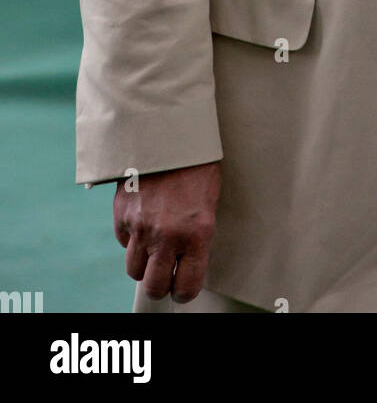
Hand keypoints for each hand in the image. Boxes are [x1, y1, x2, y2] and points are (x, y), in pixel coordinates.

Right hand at [114, 161, 221, 302]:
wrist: (170, 132)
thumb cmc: (197, 165)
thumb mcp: (208, 201)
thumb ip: (197, 235)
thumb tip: (186, 260)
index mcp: (196, 234)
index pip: (186, 286)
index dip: (184, 290)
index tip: (183, 285)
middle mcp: (166, 236)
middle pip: (154, 286)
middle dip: (161, 284)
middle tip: (166, 273)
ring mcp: (141, 226)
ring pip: (134, 269)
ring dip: (144, 262)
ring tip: (154, 247)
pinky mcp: (122, 214)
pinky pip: (123, 241)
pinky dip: (132, 238)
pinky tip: (143, 220)